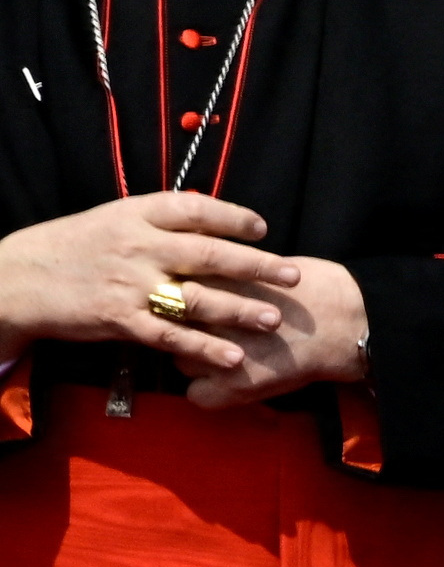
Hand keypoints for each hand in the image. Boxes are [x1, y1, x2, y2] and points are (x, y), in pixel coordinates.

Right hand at [0, 189, 289, 377]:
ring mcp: (128, 283)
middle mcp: (136, 246)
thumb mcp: (110, 220)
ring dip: (239, 310)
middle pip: (206, 252)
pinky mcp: (119, 319)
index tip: (264, 228)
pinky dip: (204, 347)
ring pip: (194, 297)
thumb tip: (210, 219)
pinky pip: (170, 335)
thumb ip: (156, 221)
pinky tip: (234, 357)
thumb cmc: (70, 247)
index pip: (192, 209)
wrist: (17, 279)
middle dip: (255, 264)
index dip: (231, 217)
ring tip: (275, 319)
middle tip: (293, 275)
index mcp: (134, 215)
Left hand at [174, 251, 368, 405]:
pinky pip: (198, 396)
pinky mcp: (235, 384)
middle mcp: (207, 315)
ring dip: (194, 359)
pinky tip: (228, 384)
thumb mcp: (260, 266)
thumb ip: (223, 275)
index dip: (177, 297)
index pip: (168, 291)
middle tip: (207, 332)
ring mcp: (219, 351)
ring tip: (223, 358)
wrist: (349, 322)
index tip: (191, 302)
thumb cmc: (313, 287)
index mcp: (212, 280)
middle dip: (181, 329)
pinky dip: (209, 393)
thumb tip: (195, 282)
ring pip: (180, 360)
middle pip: (168, 327)